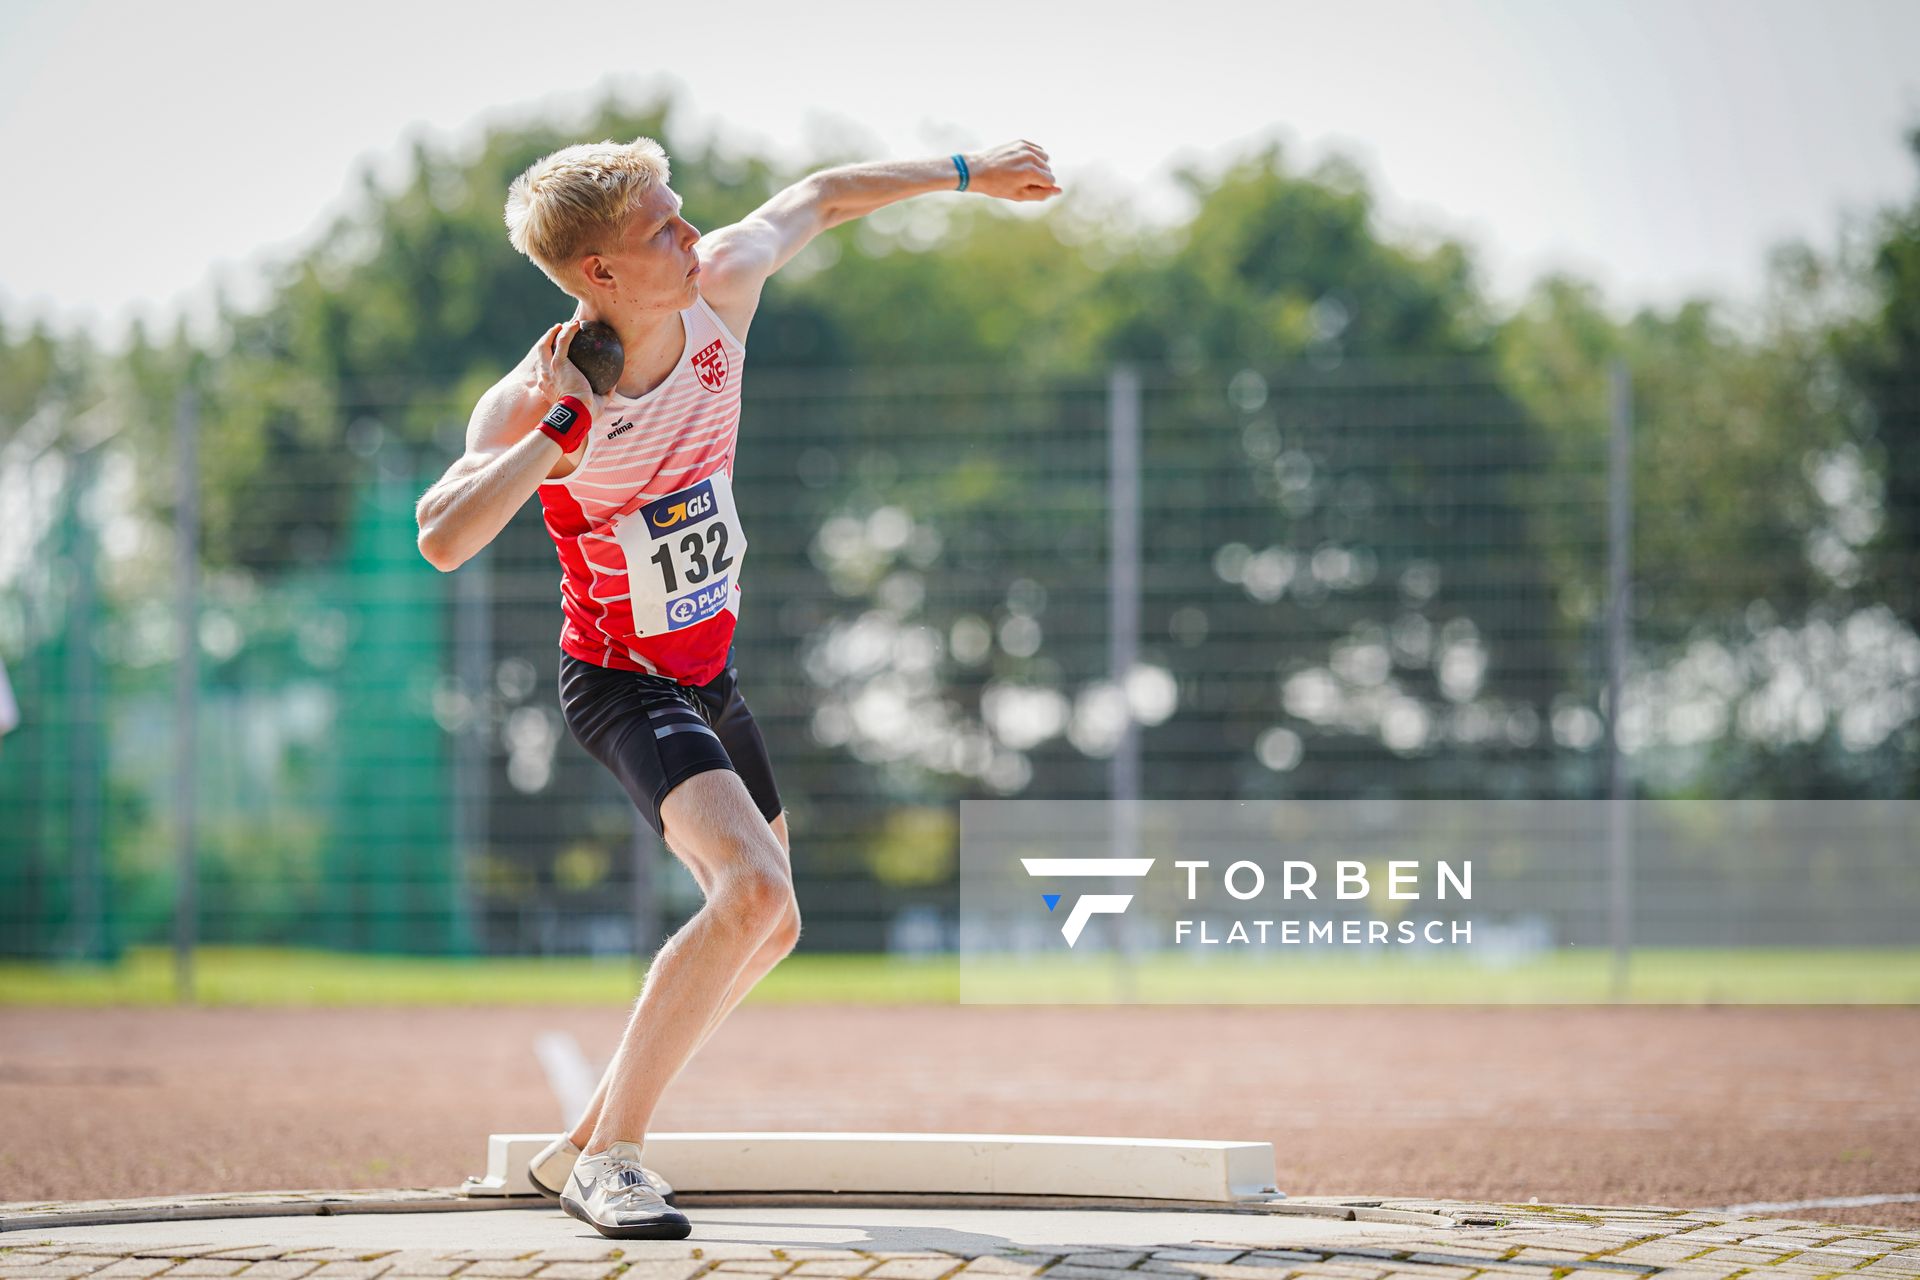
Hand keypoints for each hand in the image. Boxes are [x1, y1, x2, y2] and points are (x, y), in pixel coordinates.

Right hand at [531, 320, 600, 459]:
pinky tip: (577, 324)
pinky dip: (568, 331)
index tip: (559, 354)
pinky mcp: (559, 362)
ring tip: (563, 326)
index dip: (550, 359)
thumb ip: (603, 394)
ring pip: (545, 345)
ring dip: (553, 333)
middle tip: (558, 334)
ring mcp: (549, 368)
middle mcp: (545, 376)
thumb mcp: (595, 405)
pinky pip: (563, 341)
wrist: (576, 413)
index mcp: (548, 386)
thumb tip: (613, 386)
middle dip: (547, 341)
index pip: (545, 369)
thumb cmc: (584, 414)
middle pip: (541, 354)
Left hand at [963, 140, 1060, 202]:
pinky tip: (1021, 162)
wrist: (977, 169)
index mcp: (1030, 171)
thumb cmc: (997, 186)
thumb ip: (1042, 194)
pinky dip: (1034, 157)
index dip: (1040, 187)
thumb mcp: (1019, 195)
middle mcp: (1030, 157)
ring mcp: (1026, 147)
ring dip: (1038, 166)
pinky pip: (1038, 150)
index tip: (1025, 187)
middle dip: (1039, 177)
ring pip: (1045, 159)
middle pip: (1048, 170)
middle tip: (1019, 181)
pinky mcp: (1021, 141)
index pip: (1051, 181)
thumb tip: (1059, 190)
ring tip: (1021, 171)